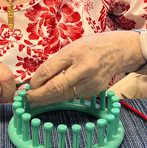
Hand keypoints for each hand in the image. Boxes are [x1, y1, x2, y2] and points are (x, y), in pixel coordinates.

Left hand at [26, 31, 141, 106]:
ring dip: (48, 100)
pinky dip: (61, 98)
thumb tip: (39, 77)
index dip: (36, 80)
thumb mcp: (73, 46)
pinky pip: (74, 96)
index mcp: (75, 52)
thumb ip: (58, 61)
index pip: (49, 69)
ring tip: (35, 102)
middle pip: (56, 87)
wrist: (119, 51)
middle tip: (27, 98)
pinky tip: (52, 98)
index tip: (28, 86)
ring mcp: (91, 81)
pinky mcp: (95, 90)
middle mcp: (84, 68)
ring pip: (64, 95)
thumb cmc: (93, 46)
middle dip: (39, 95)